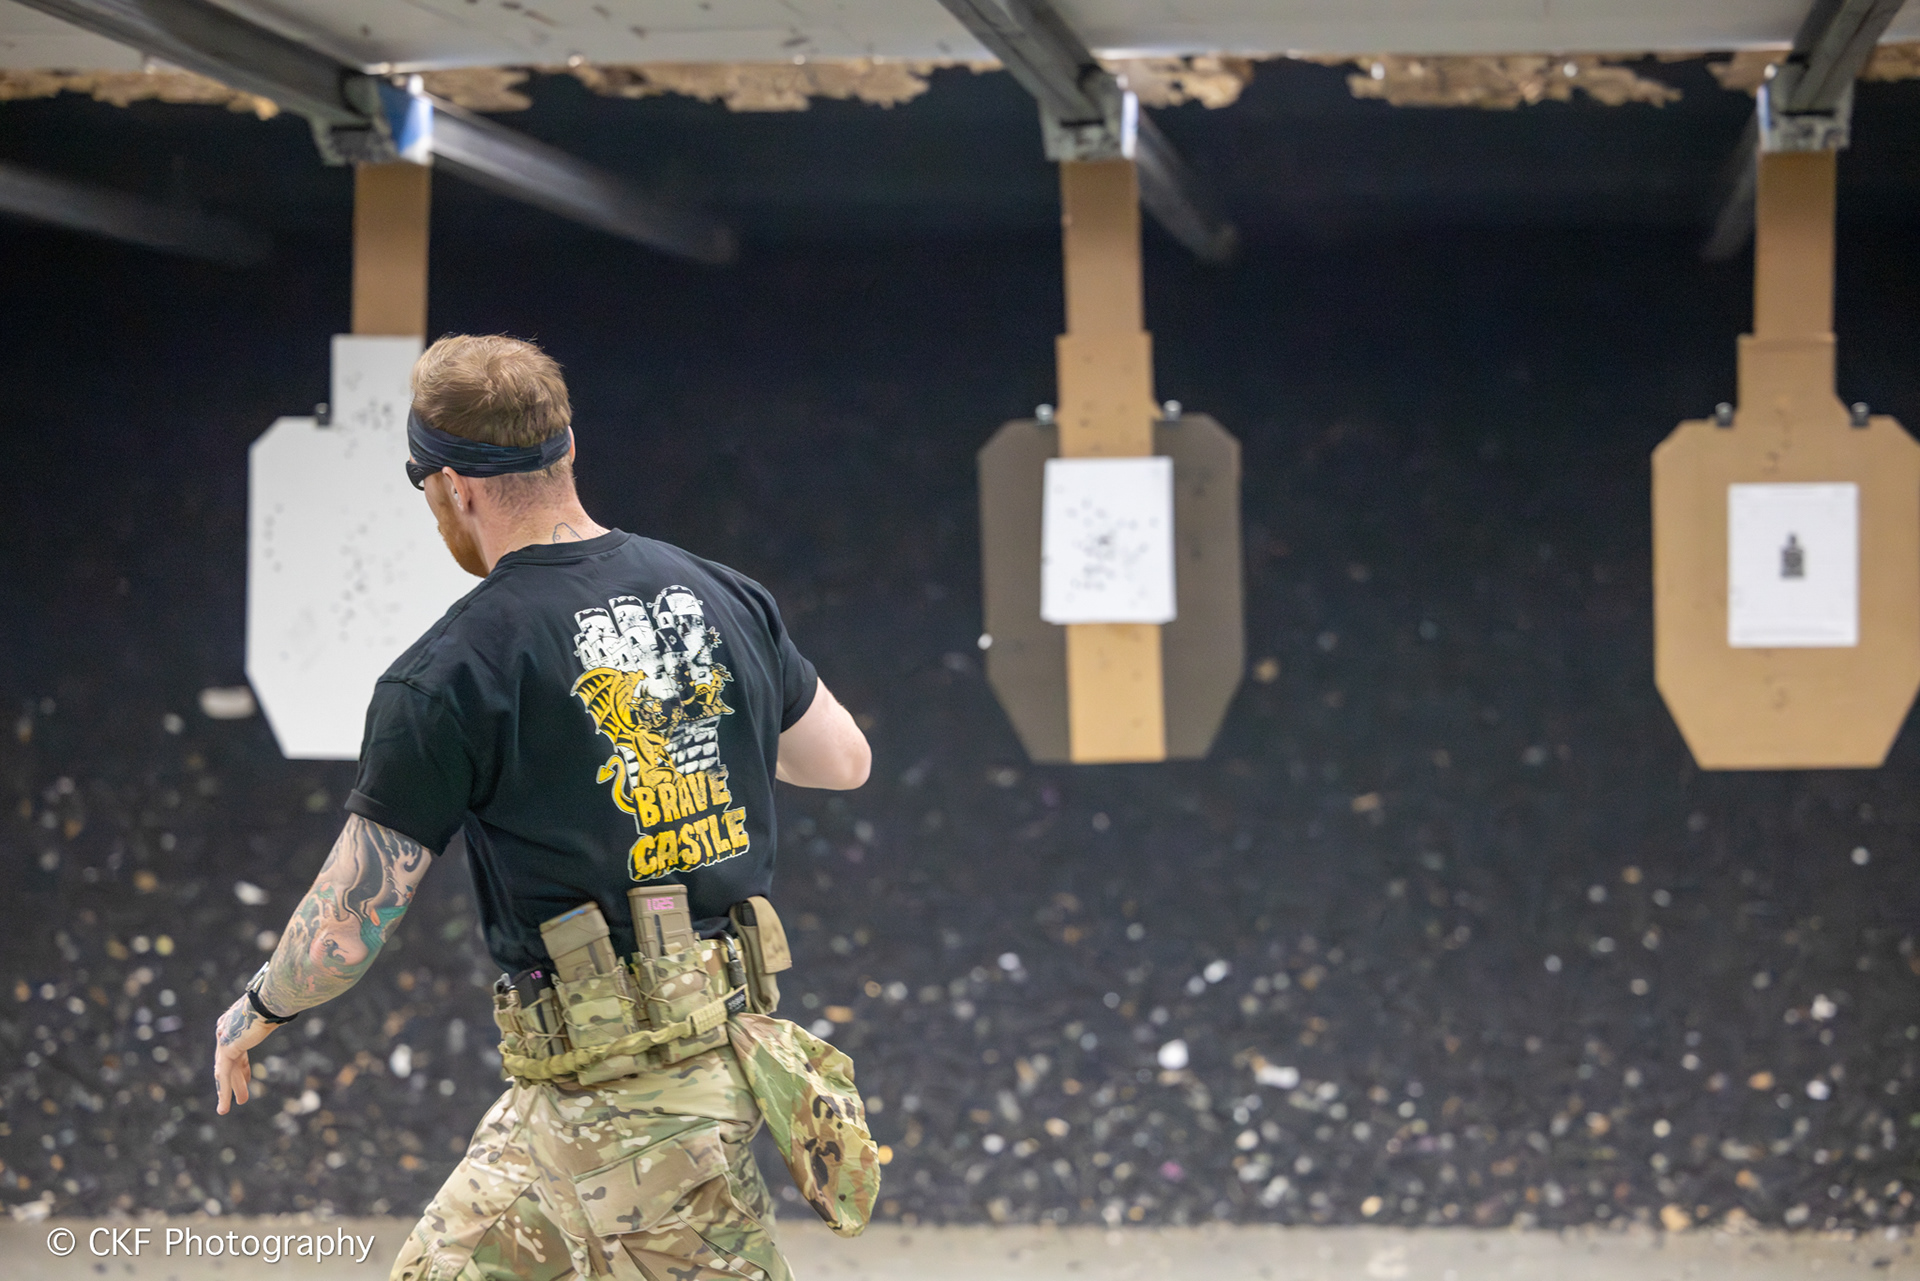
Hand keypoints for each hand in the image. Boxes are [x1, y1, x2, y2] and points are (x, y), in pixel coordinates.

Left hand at [213, 997, 274, 1114]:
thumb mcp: (275, 1011)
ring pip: (224, 1072)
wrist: (268, 1000)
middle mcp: (225, 1031)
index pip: (237, 1050)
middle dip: (236, 1081)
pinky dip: (225, 1092)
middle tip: (241, 1097)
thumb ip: (277, 1015)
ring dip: (228, 1091)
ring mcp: (223, 1041)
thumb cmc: (277, 1002)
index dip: (242, 1067)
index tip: (247, 1079)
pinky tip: (225, 1106)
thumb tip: (294, 1005)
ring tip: (225, 1110)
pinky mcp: (226, 1050)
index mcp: (235, 1022)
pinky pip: (224, 1076)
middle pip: (230, 1062)